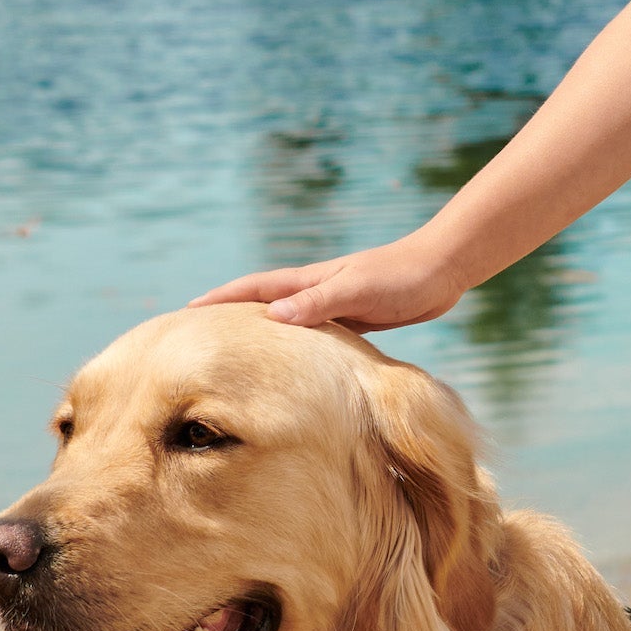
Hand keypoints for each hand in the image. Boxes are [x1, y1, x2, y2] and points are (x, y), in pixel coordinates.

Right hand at [191, 235, 460, 330]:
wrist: (442, 269)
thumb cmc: (400, 277)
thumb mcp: (356, 290)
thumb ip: (318, 303)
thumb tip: (272, 318)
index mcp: (309, 281)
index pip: (254, 289)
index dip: (221, 299)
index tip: (187, 311)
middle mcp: (315, 290)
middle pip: (262, 303)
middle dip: (231, 314)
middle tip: (200, 334)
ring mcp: (333, 303)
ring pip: (286, 320)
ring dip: (261, 331)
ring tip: (236, 351)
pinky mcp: (353, 318)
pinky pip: (312, 334)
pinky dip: (294, 344)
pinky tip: (293, 361)